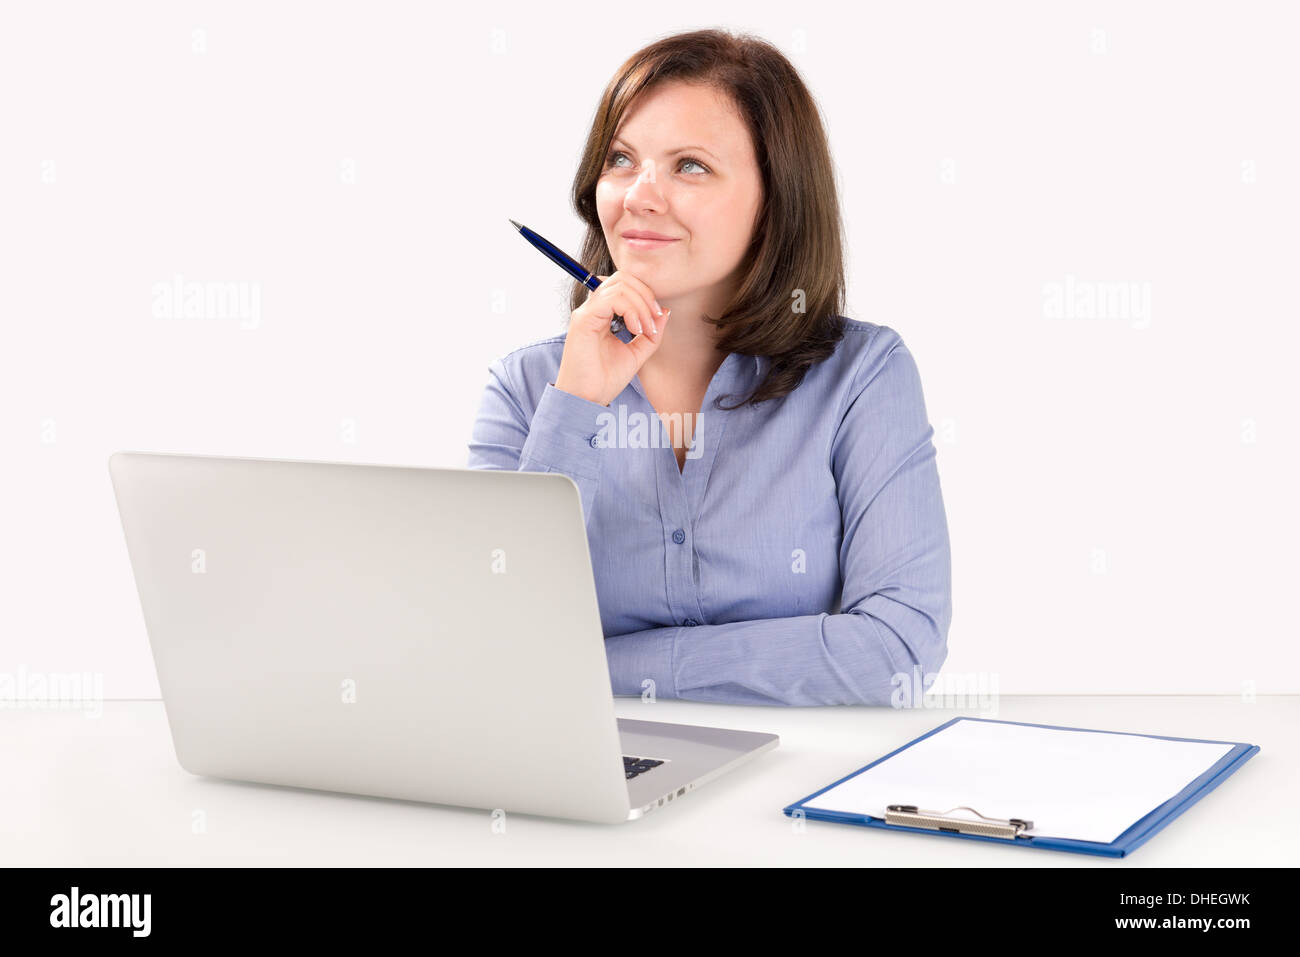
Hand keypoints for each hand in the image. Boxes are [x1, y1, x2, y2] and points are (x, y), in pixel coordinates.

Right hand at [553, 271, 670, 406]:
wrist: (586, 400)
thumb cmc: (605, 380)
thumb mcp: (636, 353)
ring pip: (619, 286)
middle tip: (654, 321)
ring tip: (645, 329)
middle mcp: (593, 309)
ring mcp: (586, 313)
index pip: (625, 284)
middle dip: (645, 295)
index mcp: (602, 314)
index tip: (656, 319)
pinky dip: (630, 310)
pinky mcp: (583, 320)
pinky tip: (635, 329)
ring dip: (641, 305)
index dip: (645, 294)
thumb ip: (650, 332)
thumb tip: (664, 311)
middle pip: (623, 278)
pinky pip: (611, 298)